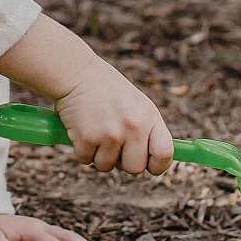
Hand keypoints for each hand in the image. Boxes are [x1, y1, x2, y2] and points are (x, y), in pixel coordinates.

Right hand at [0, 16, 174, 175]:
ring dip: (98, 154)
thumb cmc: (105, 89)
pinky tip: (81, 128)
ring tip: (95, 129)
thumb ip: (145, 129)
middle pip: (135, 168)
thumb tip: (150, 162)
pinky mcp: (87, 138)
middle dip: (122, 162)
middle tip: (112, 144)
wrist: (75, 72)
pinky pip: (85, 159)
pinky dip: (81, 149)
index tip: (147, 164)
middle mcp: (134, 126)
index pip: (165, 153)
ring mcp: (111, 133)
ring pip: (106, 166)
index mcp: (149, 116)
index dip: (157, 165)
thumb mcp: (135, 104)